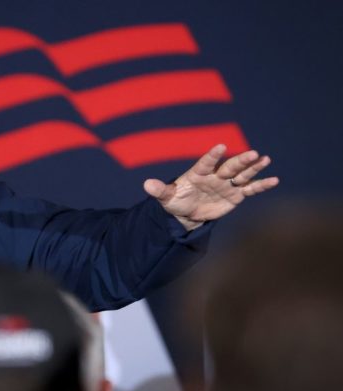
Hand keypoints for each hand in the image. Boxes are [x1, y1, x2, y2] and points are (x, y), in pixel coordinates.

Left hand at [143, 144, 278, 229]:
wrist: (187, 213)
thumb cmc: (176, 201)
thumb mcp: (166, 198)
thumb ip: (159, 190)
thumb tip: (146, 184)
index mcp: (198, 173)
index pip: (206, 162)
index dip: (212, 156)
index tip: (220, 146)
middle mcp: (215, 176)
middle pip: (229, 167)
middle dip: (241, 161)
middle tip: (253, 153)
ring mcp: (227, 184)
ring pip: (242, 174)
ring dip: (254, 168)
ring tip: (266, 159)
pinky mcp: (236, 195)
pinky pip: (250, 189)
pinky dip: (262, 185)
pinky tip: (275, 180)